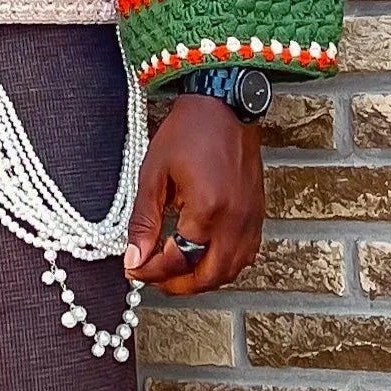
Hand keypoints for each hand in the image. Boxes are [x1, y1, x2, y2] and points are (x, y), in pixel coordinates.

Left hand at [123, 93, 263, 295]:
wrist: (224, 105)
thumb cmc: (189, 132)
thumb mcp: (154, 174)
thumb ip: (144, 221)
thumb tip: (134, 257)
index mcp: (207, 209)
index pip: (178, 260)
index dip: (151, 270)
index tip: (133, 268)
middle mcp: (234, 219)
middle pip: (209, 276)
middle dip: (178, 285)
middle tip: (153, 279)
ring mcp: (250, 218)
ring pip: (231, 271)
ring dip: (203, 280)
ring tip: (175, 273)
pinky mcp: (257, 213)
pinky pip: (245, 254)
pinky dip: (224, 266)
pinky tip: (203, 259)